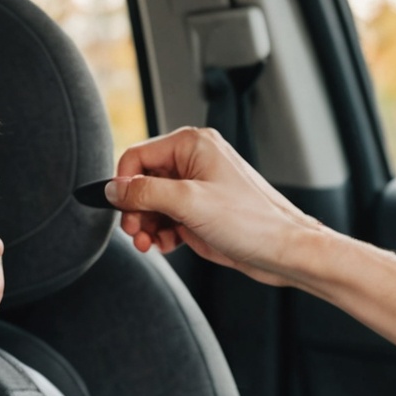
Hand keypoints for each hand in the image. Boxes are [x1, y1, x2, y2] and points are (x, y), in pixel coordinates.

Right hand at [108, 127, 333, 286]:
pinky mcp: (201, 212)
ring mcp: (198, 188)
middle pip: (143, 181)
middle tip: (135, 232)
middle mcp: (194, 162)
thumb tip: (113, 189)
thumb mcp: (189, 203)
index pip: (138, 156)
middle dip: (135, 209)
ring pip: (153, 203)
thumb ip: (145, 193)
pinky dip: (161, 233)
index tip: (120, 210)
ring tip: (149, 244)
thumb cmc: (250, 221)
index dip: (124, 185)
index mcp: (193, 145)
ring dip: (145, 225)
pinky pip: (167, 219)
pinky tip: (165, 245)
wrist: (283, 251)